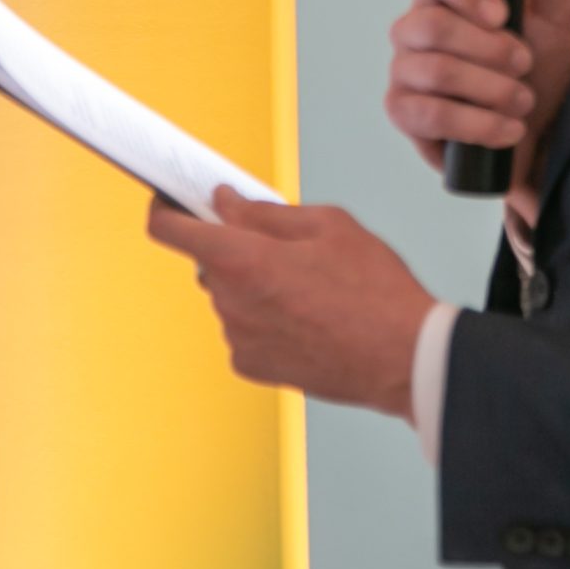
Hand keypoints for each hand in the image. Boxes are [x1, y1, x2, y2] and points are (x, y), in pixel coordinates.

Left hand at [145, 187, 435, 417]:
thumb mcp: (328, 224)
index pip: (168, 229)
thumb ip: (265, 212)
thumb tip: (228, 203)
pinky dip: (263, 318)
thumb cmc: (375, 292)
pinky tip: (305, 317)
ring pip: (228, 295)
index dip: (165, 209)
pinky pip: (243, 328)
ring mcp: (238, 338)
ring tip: (307, 288)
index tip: (170, 201)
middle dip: (234, 247)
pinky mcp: (252, 366)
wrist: (405, 358)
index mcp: (243, 259)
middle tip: (281, 248)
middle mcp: (230, 302)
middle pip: (208, 261)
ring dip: (251, 285)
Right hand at [384, 0, 569, 225]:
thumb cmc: (539, 73)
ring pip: (435, 70)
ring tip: (522, 100)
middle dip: (488, 49)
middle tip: (524, 62)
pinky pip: (430, 113)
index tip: (502, 13)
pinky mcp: (404, 112)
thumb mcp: (555, 18)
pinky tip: (506, 129)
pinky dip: (477, 123)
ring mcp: (405, 70)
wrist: (540, 139)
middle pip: (430, 24)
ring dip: (490, 89)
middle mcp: (416, 28)